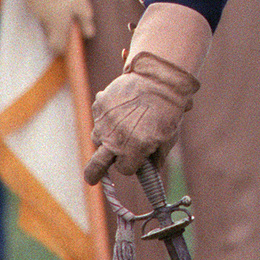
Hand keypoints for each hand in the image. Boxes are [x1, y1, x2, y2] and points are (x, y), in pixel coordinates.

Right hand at [22, 0, 95, 52]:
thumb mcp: (81, 1)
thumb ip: (85, 20)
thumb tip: (89, 34)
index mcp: (57, 23)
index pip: (56, 46)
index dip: (62, 48)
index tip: (69, 45)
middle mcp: (43, 20)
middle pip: (50, 33)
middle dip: (59, 30)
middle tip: (69, 19)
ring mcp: (35, 10)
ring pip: (45, 20)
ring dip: (53, 16)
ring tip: (62, 1)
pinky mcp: (30, 0)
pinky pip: (39, 9)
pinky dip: (46, 6)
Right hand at [83, 51, 198, 184]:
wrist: (160, 80)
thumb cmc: (167, 111)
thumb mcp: (167, 138)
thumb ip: (156, 158)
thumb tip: (151, 173)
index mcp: (134, 149)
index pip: (124, 169)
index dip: (130, 165)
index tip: (134, 160)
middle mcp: (116, 138)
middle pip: (96, 165)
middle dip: (93, 174)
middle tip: (92, 179)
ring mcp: (105, 122)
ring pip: (97, 138)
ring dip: (105, 139)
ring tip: (120, 127)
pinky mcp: (99, 105)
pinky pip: (98, 118)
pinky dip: (105, 118)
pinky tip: (120, 110)